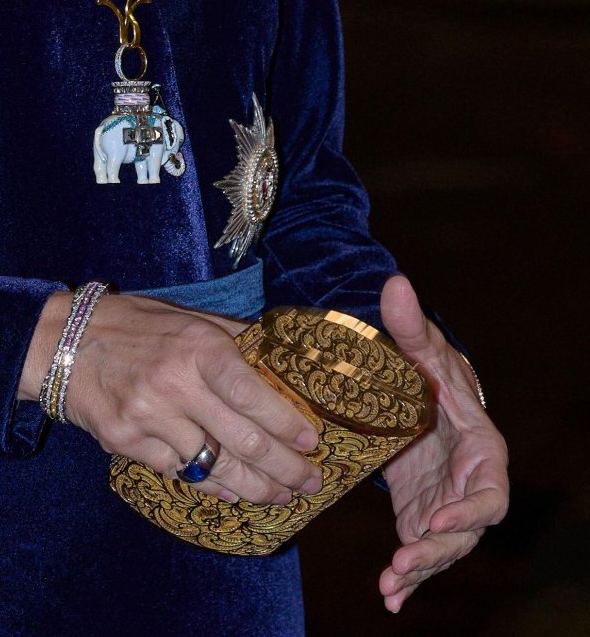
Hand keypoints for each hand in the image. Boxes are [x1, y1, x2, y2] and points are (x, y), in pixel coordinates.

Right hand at [18, 291, 322, 504]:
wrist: (63, 343)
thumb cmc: (132, 325)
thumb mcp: (185, 316)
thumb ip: (231, 337)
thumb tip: (278, 353)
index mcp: (197, 347)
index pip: (253, 394)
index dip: (287, 424)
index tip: (312, 441)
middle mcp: (176, 384)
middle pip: (244, 440)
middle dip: (285, 468)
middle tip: (309, 481)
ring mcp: (151, 418)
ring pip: (216, 467)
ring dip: (255, 487)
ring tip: (280, 495)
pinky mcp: (129, 444)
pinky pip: (181, 474)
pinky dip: (213, 488)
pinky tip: (233, 493)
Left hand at [378, 274, 508, 612]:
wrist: (422, 395)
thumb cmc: (432, 374)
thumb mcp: (421, 352)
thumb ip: (409, 325)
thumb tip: (396, 281)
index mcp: (481, 451)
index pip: (488, 491)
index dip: (471, 510)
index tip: (441, 519)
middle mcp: (469, 486)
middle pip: (465, 531)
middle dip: (439, 550)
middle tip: (406, 562)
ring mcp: (447, 505)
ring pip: (442, 548)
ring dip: (419, 568)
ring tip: (391, 583)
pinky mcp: (422, 515)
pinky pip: (420, 551)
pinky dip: (409, 578)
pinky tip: (390, 597)